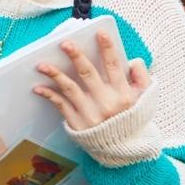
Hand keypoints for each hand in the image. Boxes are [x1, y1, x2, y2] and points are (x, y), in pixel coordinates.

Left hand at [34, 30, 149, 131]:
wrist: (123, 151)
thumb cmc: (132, 119)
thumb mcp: (146, 99)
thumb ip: (143, 77)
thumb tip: (132, 60)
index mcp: (124, 94)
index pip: (114, 65)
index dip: (107, 47)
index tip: (99, 33)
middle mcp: (106, 102)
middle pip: (88, 73)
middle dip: (76, 56)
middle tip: (64, 43)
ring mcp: (90, 113)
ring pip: (70, 88)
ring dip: (55, 74)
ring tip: (42, 64)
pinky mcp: (78, 124)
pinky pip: (61, 106)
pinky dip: (49, 95)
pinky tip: (38, 87)